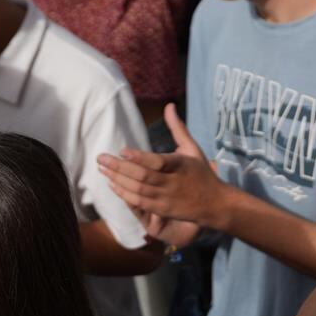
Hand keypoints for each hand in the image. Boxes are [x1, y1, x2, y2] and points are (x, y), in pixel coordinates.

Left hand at [99, 103, 226, 230]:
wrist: (214, 204)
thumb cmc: (201, 173)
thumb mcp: (193, 148)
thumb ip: (178, 128)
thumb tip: (169, 105)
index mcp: (180, 165)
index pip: (157, 162)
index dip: (138, 157)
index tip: (122, 150)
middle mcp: (172, 183)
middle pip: (142, 176)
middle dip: (119, 167)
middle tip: (101, 158)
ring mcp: (166, 199)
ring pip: (138, 190)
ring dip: (118, 180)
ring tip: (102, 169)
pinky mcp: (161, 210)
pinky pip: (139, 203)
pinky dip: (124, 194)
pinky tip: (113, 185)